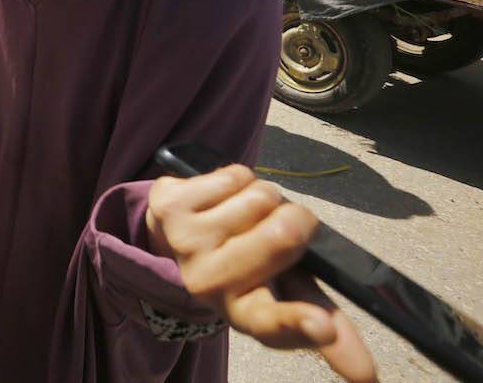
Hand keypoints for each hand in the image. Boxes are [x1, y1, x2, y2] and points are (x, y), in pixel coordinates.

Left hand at [147, 165, 375, 382]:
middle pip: (286, 234)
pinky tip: (218, 199)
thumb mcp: (280, 291)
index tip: (323, 327)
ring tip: (242, 215)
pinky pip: (236, 175)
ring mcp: (186, 243)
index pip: (273, 325)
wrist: (177, 232)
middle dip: (297, 219)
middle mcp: (210, 285)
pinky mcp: (169, 206)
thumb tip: (370, 379)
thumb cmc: (244, 262)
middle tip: (277, 228)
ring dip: (263, 198)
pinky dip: (237, 180)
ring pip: (263, 196)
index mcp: (244, 313)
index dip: (300, 324)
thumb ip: (322, 322)